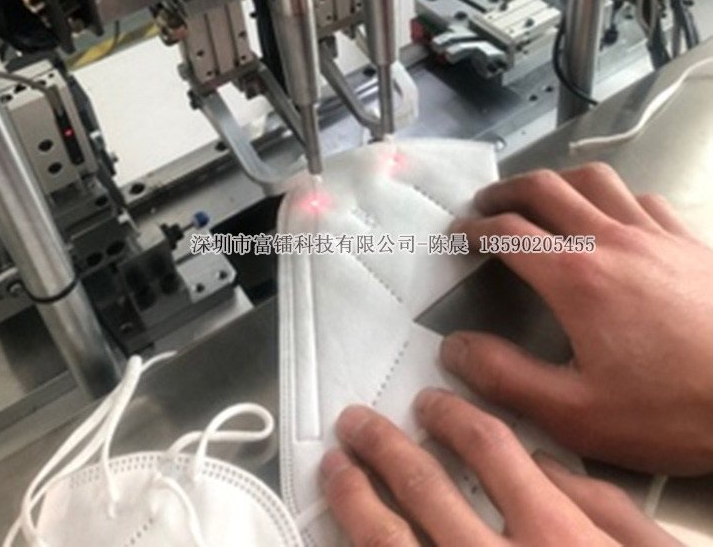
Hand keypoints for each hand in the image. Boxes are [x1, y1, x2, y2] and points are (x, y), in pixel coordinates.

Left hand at [321, 393, 679, 545]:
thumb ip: (603, 506)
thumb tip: (547, 464)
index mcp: (554, 539)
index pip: (488, 448)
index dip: (452, 415)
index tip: (430, 405)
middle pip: (424, 486)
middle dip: (383, 446)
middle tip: (357, 425)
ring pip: (390, 544)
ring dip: (354, 499)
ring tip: (335, 471)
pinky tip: (345, 540)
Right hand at [445, 162, 712, 474]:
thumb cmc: (678, 408)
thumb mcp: (579, 413)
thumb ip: (507, 378)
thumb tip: (456, 348)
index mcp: (576, 276)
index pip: (508, 231)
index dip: (473, 228)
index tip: (458, 235)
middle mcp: (611, 240)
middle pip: (544, 188)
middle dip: (506, 190)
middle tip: (486, 203)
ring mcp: (654, 234)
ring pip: (593, 179)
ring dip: (557, 180)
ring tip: (542, 195)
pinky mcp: (690, 241)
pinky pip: (641, 197)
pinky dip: (612, 195)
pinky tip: (614, 215)